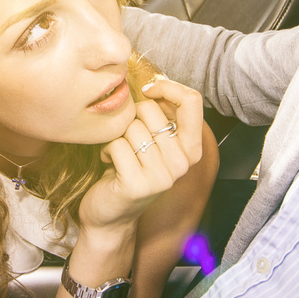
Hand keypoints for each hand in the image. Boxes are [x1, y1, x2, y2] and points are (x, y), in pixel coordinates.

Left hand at [77, 77, 204, 243]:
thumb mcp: (154, 142)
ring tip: (120, 155)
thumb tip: (155, 81)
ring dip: (116, 136)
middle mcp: (182, 163)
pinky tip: (110, 165)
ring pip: (131, 126)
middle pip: (151, 110)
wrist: (111, 215)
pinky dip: (106, 150)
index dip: (167, 87)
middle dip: (131, 117)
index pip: (192, 101)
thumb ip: (162, 116)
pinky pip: (116, 144)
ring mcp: (162, 176)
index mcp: (191, 149)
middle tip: (129, 140)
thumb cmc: (129, 169)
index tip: (147, 91)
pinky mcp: (137, 185)